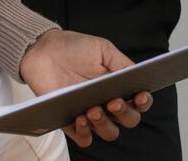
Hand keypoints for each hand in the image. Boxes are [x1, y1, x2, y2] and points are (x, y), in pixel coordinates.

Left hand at [19, 29, 153, 147]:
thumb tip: (137, 76)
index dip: (144, 102)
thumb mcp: (103, 49)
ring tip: (93, 110)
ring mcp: (90, 113)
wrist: (44, 51)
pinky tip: (80, 118)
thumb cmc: (75, 48)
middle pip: (128, 119)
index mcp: (119, 86)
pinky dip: (85, 133)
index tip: (140, 96)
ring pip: (109, 132)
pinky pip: (83, 138)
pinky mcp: (70, 122)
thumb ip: (121, 63)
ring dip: (105, 125)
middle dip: (124, 113)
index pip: (139, 101)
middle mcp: (107, 102)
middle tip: (113, 101)